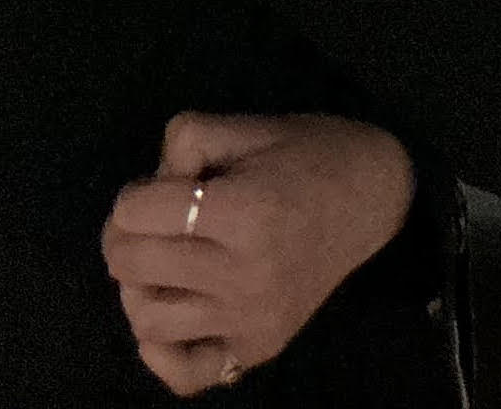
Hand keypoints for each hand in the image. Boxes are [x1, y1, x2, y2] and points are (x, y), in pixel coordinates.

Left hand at [101, 112, 413, 399]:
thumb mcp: (252, 127)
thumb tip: (149, 184)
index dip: (135, 192)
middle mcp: (246, 274)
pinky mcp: (259, 347)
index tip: (163, 185)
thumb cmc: (313, 155)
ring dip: (138, 287)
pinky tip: (173, 313)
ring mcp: (252, 319)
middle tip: (150, 220)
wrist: (376, 199)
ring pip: (147, 319)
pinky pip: (186, 374)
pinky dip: (161, 352)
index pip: (135, 211)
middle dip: (124, 234)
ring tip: (162, 263)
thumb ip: (188, 141)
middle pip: (132, 264)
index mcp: (246, 212)